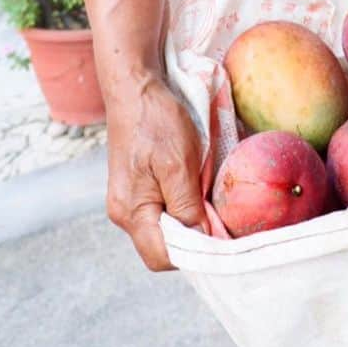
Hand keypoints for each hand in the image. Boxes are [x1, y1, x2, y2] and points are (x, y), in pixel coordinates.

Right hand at [105, 75, 206, 270]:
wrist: (136, 88)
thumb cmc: (155, 121)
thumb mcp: (179, 163)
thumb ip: (188, 206)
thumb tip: (201, 239)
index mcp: (131, 211)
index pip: (162, 257)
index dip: (194, 254)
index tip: (221, 237)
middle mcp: (126, 212)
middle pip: (164, 246)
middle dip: (194, 237)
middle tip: (220, 215)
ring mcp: (130, 200)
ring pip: (166, 228)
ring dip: (190, 219)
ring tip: (209, 198)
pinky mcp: (138, 188)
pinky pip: (164, 209)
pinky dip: (183, 205)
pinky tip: (197, 187)